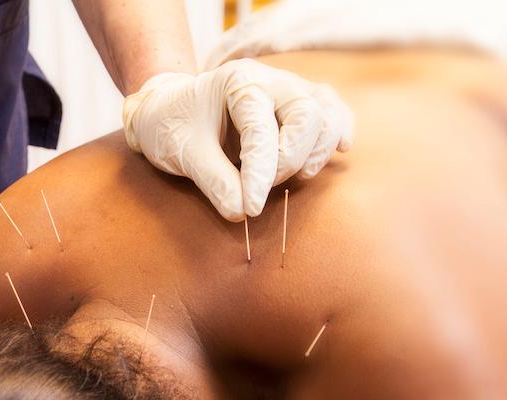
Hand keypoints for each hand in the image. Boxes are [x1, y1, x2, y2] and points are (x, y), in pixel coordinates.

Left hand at [122, 59, 353, 221]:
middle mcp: (271, 80)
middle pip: (308, 115)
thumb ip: (214, 182)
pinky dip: (338, 133)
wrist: (168, 109)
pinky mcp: (301, 104)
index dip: (259, 174)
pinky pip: (334, 112)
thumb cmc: (173, 126)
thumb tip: (242, 212)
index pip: (261, 130)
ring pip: (328, 113)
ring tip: (294, 177)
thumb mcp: (184, 154)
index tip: (251, 208)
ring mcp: (290, 89)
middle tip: (265, 186)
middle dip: (290, 160)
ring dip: (317, 152)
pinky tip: (338, 151)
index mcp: (238, 82)